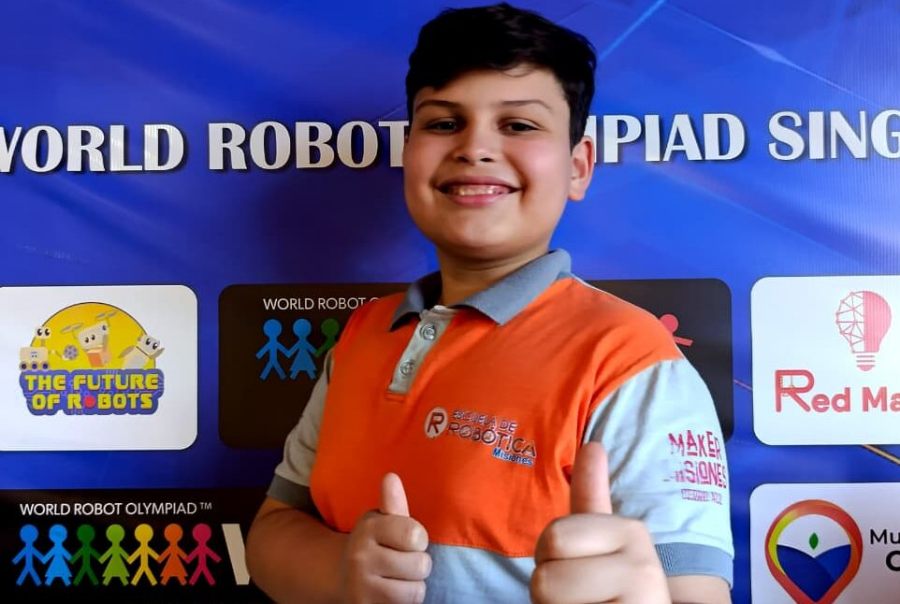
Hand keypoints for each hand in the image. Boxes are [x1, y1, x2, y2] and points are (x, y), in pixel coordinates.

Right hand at [340, 473, 431, 603]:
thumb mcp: (382, 522)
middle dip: (417, 564)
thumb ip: (392, 503)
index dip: (418, 539)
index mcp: (368, 529)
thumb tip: (391, 476)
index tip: (407, 540)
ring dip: (413, 586)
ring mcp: (360, 588)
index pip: (416, 534)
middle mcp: (360, 558)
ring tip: (398, 579)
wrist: (343, 579)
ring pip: (415, 590)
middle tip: (401, 563)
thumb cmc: (374, 545)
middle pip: (420, 564)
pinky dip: (405, 602)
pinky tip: (392, 594)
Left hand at [531, 443, 669, 603]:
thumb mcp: (598, 544)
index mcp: (630, 531)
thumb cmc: (610, 591)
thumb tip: (593, 443)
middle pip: (545, 572)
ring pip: (549, 599)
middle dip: (550, 592)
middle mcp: (644, 561)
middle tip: (584, 599)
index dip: (551, 562)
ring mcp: (642, 596)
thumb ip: (592, 497)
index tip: (584, 572)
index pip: (553, 538)